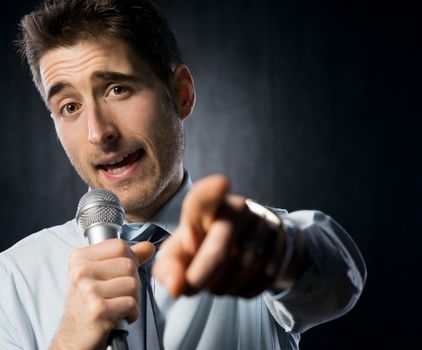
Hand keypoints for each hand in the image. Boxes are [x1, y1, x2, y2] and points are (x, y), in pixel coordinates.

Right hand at [50, 239, 154, 349]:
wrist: (73, 339)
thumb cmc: (87, 307)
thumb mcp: (101, 275)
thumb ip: (126, 258)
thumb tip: (147, 247)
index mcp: (80, 258)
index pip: (120, 246)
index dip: (129, 260)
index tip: (120, 274)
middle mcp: (81, 271)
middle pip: (129, 264)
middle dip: (132, 282)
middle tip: (119, 294)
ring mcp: (88, 290)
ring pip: (133, 283)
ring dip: (133, 298)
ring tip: (118, 305)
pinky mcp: (98, 309)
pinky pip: (132, 303)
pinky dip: (132, 312)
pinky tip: (119, 316)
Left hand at [152, 175, 288, 298]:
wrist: (245, 243)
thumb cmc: (204, 245)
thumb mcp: (181, 252)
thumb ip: (169, 268)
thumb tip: (176, 288)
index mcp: (208, 205)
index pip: (206, 196)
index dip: (212, 191)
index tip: (222, 183)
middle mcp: (238, 209)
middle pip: (219, 250)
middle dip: (200, 276)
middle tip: (187, 290)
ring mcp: (263, 226)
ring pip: (241, 269)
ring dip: (222, 287)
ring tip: (214, 284)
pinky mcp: (281, 245)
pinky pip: (261, 279)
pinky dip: (243, 290)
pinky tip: (235, 284)